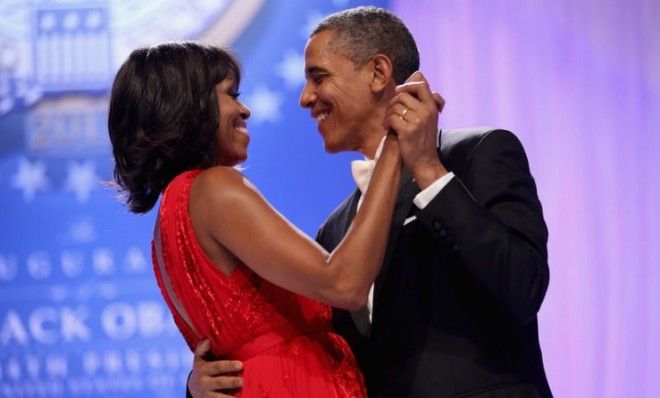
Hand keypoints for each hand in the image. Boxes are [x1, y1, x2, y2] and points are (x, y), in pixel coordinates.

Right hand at [188, 340, 243, 397]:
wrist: (193, 388)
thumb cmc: (203, 369)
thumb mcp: (200, 359)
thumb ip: (203, 349)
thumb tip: (207, 340)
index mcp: (203, 369)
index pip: (216, 367)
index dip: (228, 366)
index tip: (240, 365)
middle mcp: (204, 382)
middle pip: (219, 382)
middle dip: (231, 382)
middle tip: (242, 381)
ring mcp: (207, 394)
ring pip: (219, 396)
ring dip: (230, 396)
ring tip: (241, 392)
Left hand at [384, 71, 447, 188]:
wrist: (425, 162)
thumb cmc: (423, 139)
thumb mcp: (429, 117)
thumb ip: (423, 99)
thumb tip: (417, 74)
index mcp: (432, 107)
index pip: (420, 84)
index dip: (407, 85)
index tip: (401, 95)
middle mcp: (427, 111)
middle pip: (403, 94)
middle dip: (393, 101)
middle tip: (391, 112)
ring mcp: (418, 121)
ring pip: (395, 105)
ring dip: (388, 113)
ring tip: (388, 121)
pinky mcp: (408, 131)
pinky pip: (392, 117)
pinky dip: (387, 122)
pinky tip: (388, 128)